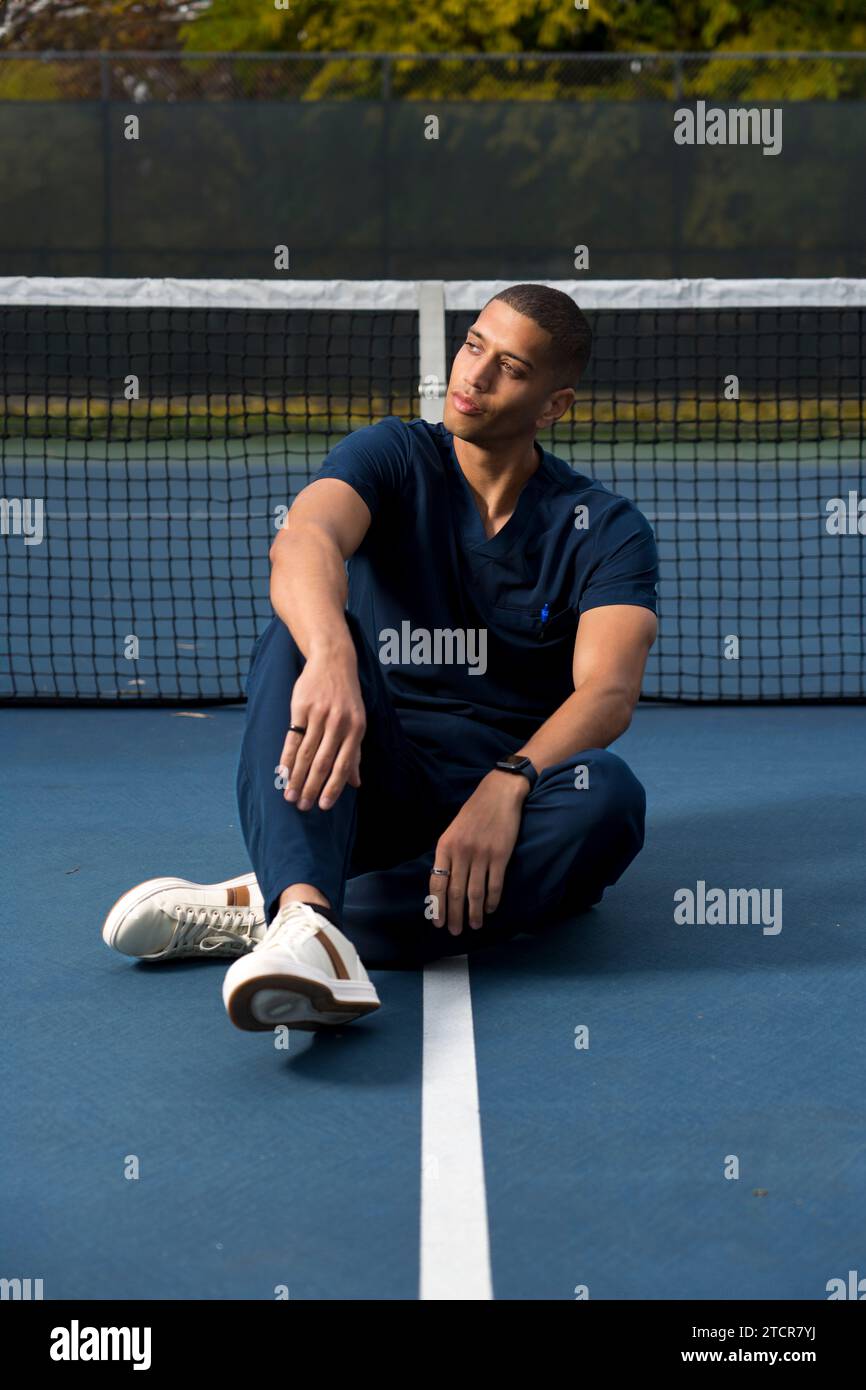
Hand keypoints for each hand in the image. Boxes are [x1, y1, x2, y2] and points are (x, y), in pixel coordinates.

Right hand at [279, 651, 365, 810]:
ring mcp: (319, 715)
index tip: (323, 806)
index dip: (333, 787)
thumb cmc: (347, 697)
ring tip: (290, 795)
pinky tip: (282, 773)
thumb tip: (356, 784)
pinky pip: (292, 738)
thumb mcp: (358, 722)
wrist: (333, 662)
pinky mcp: (301, 707)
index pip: (343, 765)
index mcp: (356, 730)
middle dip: (311, 787)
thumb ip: (355, 753)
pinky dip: (286, 758)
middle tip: (302, 806)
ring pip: (305, 753)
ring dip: (296, 778)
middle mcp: (338, 724)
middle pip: (322, 762)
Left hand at [428, 771, 528, 934]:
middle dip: (454, 915)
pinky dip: (492, 901)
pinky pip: (494, 885)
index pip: (437, 882)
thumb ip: (449, 854)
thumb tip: (444, 882)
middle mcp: (461, 852)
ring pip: (475, 893)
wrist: (499, 794)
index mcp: (445, 846)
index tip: (438, 922)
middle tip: (455, 931)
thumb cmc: (475, 812)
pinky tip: (490, 909)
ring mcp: (481, 855)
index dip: (437, 905)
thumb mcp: (454, 830)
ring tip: (474, 926)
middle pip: (455, 892)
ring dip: (474, 913)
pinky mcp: (500, 856)